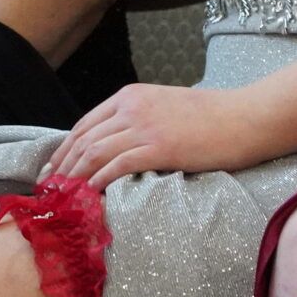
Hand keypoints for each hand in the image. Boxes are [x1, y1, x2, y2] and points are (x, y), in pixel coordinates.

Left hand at [42, 84, 267, 188]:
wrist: (246, 117)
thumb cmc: (213, 117)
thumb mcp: (166, 108)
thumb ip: (139, 120)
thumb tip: (117, 148)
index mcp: (130, 96)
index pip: (84, 125)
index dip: (63, 150)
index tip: (52, 171)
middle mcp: (131, 107)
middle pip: (82, 140)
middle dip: (61, 168)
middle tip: (49, 193)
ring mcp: (144, 126)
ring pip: (93, 154)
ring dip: (73, 179)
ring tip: (63, 200)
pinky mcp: (158, 147)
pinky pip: (116, 167)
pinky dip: (97, 183)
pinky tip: (89, 197)